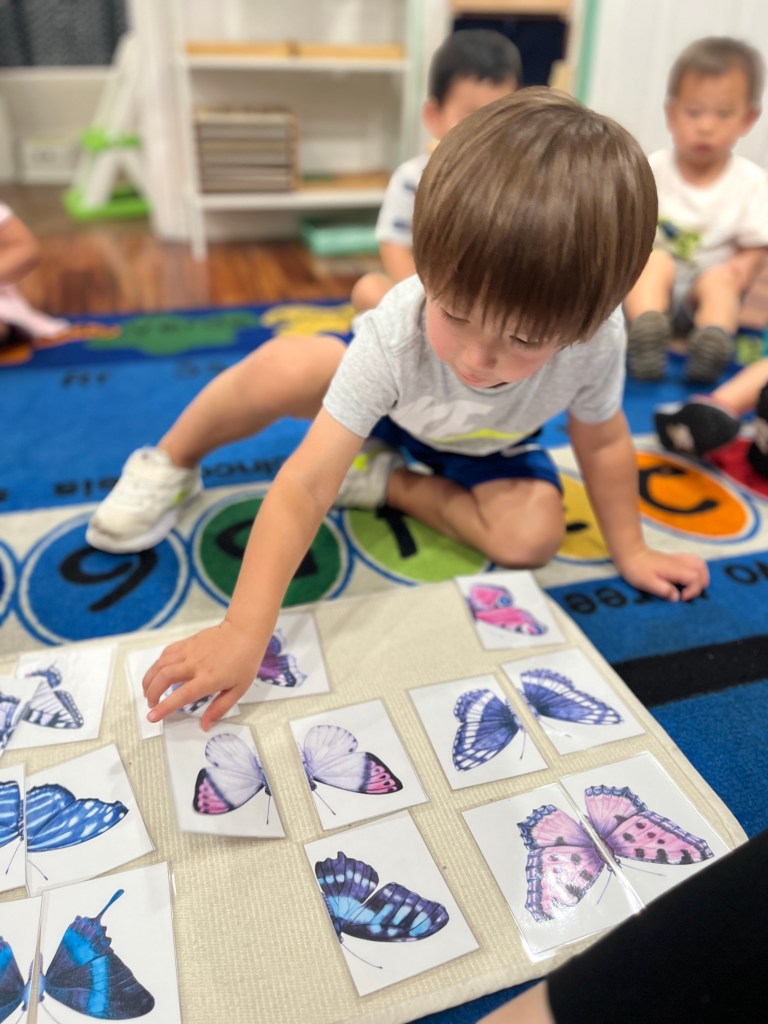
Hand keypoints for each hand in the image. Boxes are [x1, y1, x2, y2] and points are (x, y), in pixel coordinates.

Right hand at [142, 618, 263, 729]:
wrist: (245, 631)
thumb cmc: (245, 661)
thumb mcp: (239, 689)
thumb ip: (220, 708)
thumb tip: (204, 726)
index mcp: (209, 679)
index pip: (181, 695)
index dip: (164, 707)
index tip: (152, 717)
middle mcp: (196, 664)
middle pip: (164, 677)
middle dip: (151, 693)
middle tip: (151, 704)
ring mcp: (190, 651)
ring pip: (161, 664)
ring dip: (150, 679)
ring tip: (148, 691)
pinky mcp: (188, 642)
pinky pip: (167, 652)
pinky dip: (158, 664)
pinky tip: (159, 672)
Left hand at [617, 546, 708, 601]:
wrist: (630, 554)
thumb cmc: (637, 569)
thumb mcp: (647, 583)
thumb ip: (663, 590)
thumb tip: (677, 597)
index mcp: (674, 569)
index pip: (695, 579)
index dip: (693, 591)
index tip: (681, 598)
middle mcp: (679, 563)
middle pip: (702, 570)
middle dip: (700, 585)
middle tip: (688, 594)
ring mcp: (678, 559)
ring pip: (700, 564)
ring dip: (701, 576)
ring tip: (693, 587)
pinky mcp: (676, 558)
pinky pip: (694, 560)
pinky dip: (697, 569)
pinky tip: (688, 577)